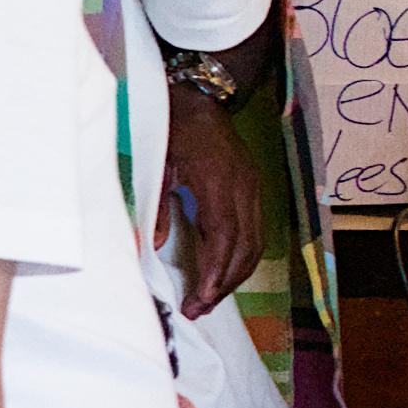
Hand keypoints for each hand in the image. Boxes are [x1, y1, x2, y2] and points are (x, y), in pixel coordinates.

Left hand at [158, 82, 262, 318]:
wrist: (201, 97)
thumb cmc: (174, 128)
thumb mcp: (157, 165)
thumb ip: (158, 206)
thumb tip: (151, 246)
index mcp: (218, 182)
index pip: (225, 237)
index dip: (216, 271)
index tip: (201, 298)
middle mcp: (243, 188)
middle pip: (245, 247)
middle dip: (225, 283)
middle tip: (200, 309)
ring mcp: (252, 188)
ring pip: (255, 243)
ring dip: (235, 275)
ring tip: (211, 298)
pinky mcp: (253, 189)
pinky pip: (255, 231)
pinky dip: (241, 257)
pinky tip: (224, 272)